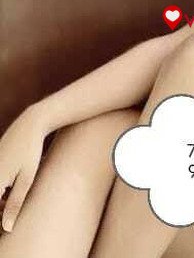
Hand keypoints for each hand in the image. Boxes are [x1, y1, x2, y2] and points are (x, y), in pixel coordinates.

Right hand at [0, 106, 48, 232]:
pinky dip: (0, 189)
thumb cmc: (31, 151)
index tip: (7, 226)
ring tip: (9, 202)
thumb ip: (15, 203)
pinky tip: (8, 191)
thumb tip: (6, 229)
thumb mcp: (27, 178)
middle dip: (1, 208)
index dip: (1, 217)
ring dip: (0, 200)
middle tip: (9, 217)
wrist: (31, 123)